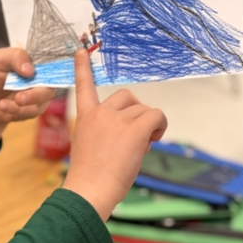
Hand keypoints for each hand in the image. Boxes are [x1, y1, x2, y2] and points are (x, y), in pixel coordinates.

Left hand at [0, 47, 54, 155]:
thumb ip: (15, 57)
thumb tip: (30, 70)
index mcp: (35, 61)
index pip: (51, 60)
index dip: (51, 67)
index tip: (36, 74)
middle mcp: (41, 77)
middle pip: (51, 85)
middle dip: (35, 94)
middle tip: (19, 98)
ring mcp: (40, 94)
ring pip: (43, 101)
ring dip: (24, 105)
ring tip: (2, 104)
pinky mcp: (35, 108)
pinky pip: (32, 112)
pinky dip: (16, 111)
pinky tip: (2, 106)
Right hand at [62, 48, 166, 221]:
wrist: (89, 192)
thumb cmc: (90, 178)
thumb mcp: (90, 148)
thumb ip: (106, 133)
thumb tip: (137, 135)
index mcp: (85, 118)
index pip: (84, 86)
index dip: (83, 68)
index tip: (81, 50)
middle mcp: (100, 113)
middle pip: (127, 96)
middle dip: (136, 112)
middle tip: (137, 135)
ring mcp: (116, 120)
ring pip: (144, 110)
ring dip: (149, 125)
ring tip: (142, 147)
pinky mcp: (134, 129)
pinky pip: (157, 115)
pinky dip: (161, 126)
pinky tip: (154, 140)